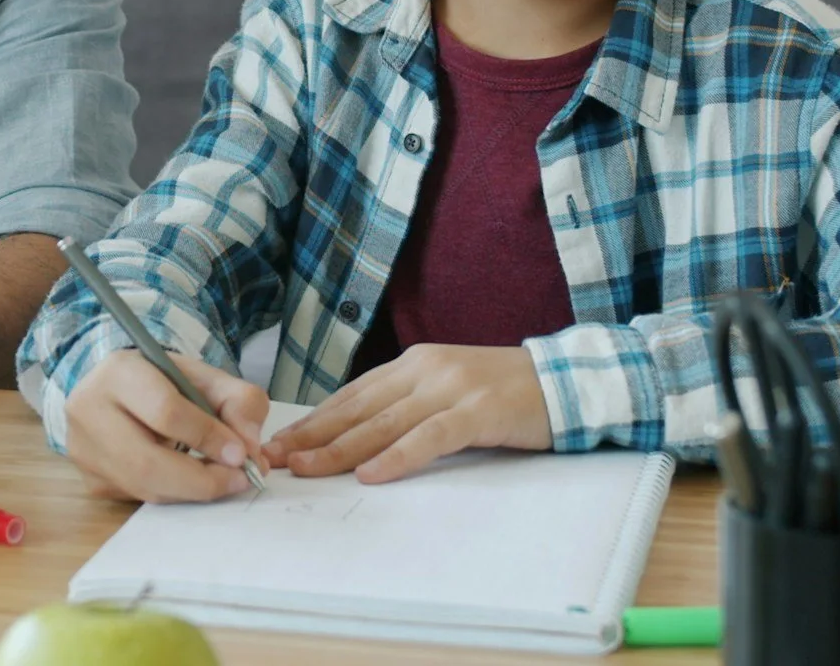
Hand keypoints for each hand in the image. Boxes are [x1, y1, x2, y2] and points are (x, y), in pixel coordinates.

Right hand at [63, 349, 270, 502]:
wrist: (119, 392)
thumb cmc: (165, 383)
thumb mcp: (206, 377)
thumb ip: (239, 402)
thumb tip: (249, 448)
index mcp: (118, 372)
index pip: (165, 411)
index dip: (207, 437)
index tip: (242, 453)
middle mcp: (89, 410)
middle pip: (148, 462)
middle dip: (202, 479)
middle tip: (239, 480)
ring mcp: (85, 450)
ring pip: (145, 487)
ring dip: (192, 492)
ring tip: (222, 480)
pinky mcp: (91, 480)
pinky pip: (141, 498)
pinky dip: (174, 495)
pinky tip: (190, 480)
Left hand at [262, 344, 550, 483]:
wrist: (565, 380)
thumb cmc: (502, 392)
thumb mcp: (445, 390)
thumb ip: (406, 405)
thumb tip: (357, 436)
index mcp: (411, 364)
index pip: (350, 396)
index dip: (312, 420)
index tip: (278, 442)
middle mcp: (424, 369)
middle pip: (356, 409)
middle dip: (312, 436)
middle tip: (274, 459)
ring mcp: (451, 388)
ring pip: (383, 423)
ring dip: (339, 449)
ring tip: (306, 468)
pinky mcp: (478, 411)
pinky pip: (429, 436)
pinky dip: (398, 456)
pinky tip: (371, 474)